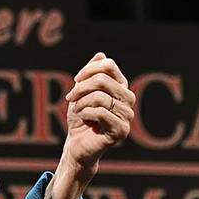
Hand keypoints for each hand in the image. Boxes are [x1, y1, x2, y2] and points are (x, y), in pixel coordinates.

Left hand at [62, 52, 134, 171]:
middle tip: (70, 98)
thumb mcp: (81, 92)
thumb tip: (101, 55)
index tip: (75, 80)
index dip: (89, 69)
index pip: (109, 66)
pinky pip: (101, 113)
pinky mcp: (122, 130)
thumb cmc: (80, 117)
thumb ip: (91, 74)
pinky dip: (86, 113)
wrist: (76, 143)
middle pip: (103, 80)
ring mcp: (127, 115)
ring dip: (82, 103)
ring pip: (101, 97)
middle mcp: (128, 99)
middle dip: (81, 88)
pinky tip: (83, 119)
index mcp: (120, 87)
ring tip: (77, 110)